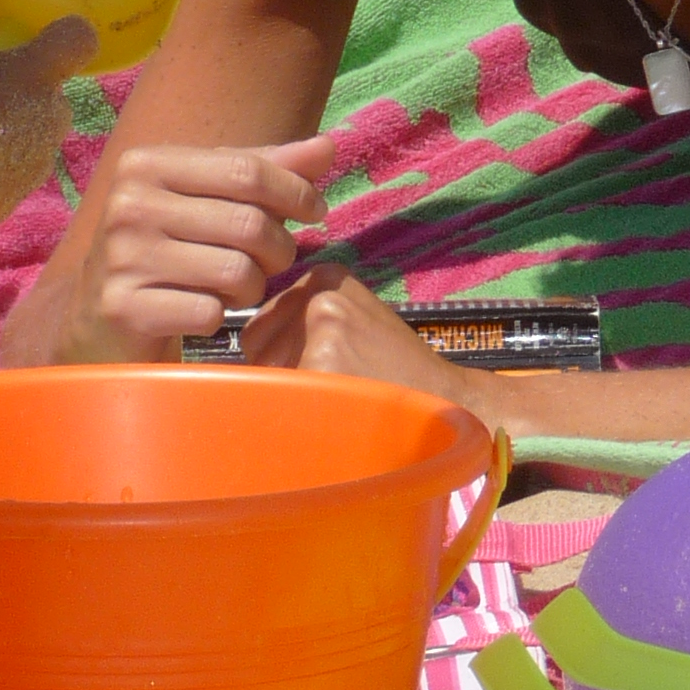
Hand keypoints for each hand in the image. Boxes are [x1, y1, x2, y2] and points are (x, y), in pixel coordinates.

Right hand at [0, 17, 100, 230]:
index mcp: (40, 68)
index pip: (77, 40)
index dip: (64, 40)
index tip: (47, 41)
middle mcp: (52, 116)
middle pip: (53, 104)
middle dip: (26, 104)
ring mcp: (35, 165)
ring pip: (30, 152)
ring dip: (4, 148)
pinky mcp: (6, 204)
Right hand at [3, 135, 333, 363]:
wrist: (97, 322)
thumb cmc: (167, 251)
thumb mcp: (209, 200)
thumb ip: (265, 171)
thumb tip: (327, 146)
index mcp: (147, 165)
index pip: (247, 169)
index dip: (296, 192)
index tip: (315, 212)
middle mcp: (128, 204)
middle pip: (249, 223)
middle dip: (278, 249)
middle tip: (272, 262)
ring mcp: (122, 257)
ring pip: (237, 271)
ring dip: (252, 288)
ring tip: (236, 289)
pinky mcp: (124, 308)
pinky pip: (211, 312)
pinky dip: (220, 318)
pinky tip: (204, 314)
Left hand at [239, 265, 473, 401]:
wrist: (448, 399)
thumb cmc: (394, 370)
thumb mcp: (353, 320)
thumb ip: (302, 320)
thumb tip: (240, 343)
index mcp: (325, 275)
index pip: (261, 325)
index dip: (281, 360)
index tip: (320, 372)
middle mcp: (319, 292)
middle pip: (256, 347)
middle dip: (280, 376)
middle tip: (332, 387)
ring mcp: (320, 324)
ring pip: (265, 373)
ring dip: (290, 396)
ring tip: (340, 396)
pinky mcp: (321, 360)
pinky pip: (282, 396)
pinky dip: (299, 413)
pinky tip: (340, 410)